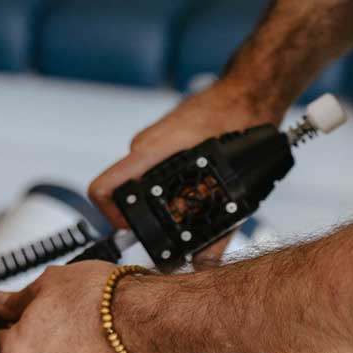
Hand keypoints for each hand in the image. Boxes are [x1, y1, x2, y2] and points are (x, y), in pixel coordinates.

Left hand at [0, 262, 155, 352]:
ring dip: (65, 352)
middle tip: (58, 313)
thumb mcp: (49, 282)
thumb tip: (1, 303)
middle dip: (38, 338)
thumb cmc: (99, 300)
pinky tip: (101, 340)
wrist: (148, 322)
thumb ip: (18, 299)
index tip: (21, 310)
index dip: (10, 320)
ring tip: (85, 325)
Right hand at [88, 80, 284, 230]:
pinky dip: (174, 184)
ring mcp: (154, 142)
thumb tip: (203, 263)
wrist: (248, 89)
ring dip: (163, 199)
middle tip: (174, 227)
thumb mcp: (234, 182)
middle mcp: (146, 146)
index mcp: (151, 152)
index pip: (104, 187)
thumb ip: (219, 230)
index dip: (111, 218)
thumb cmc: (239, 117)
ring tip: (194, 206)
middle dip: (147, 213)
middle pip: (126, 191)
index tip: (134, 233)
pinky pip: (158, 169)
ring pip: (145, 181)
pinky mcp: (165, 140)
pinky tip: (201, 187)